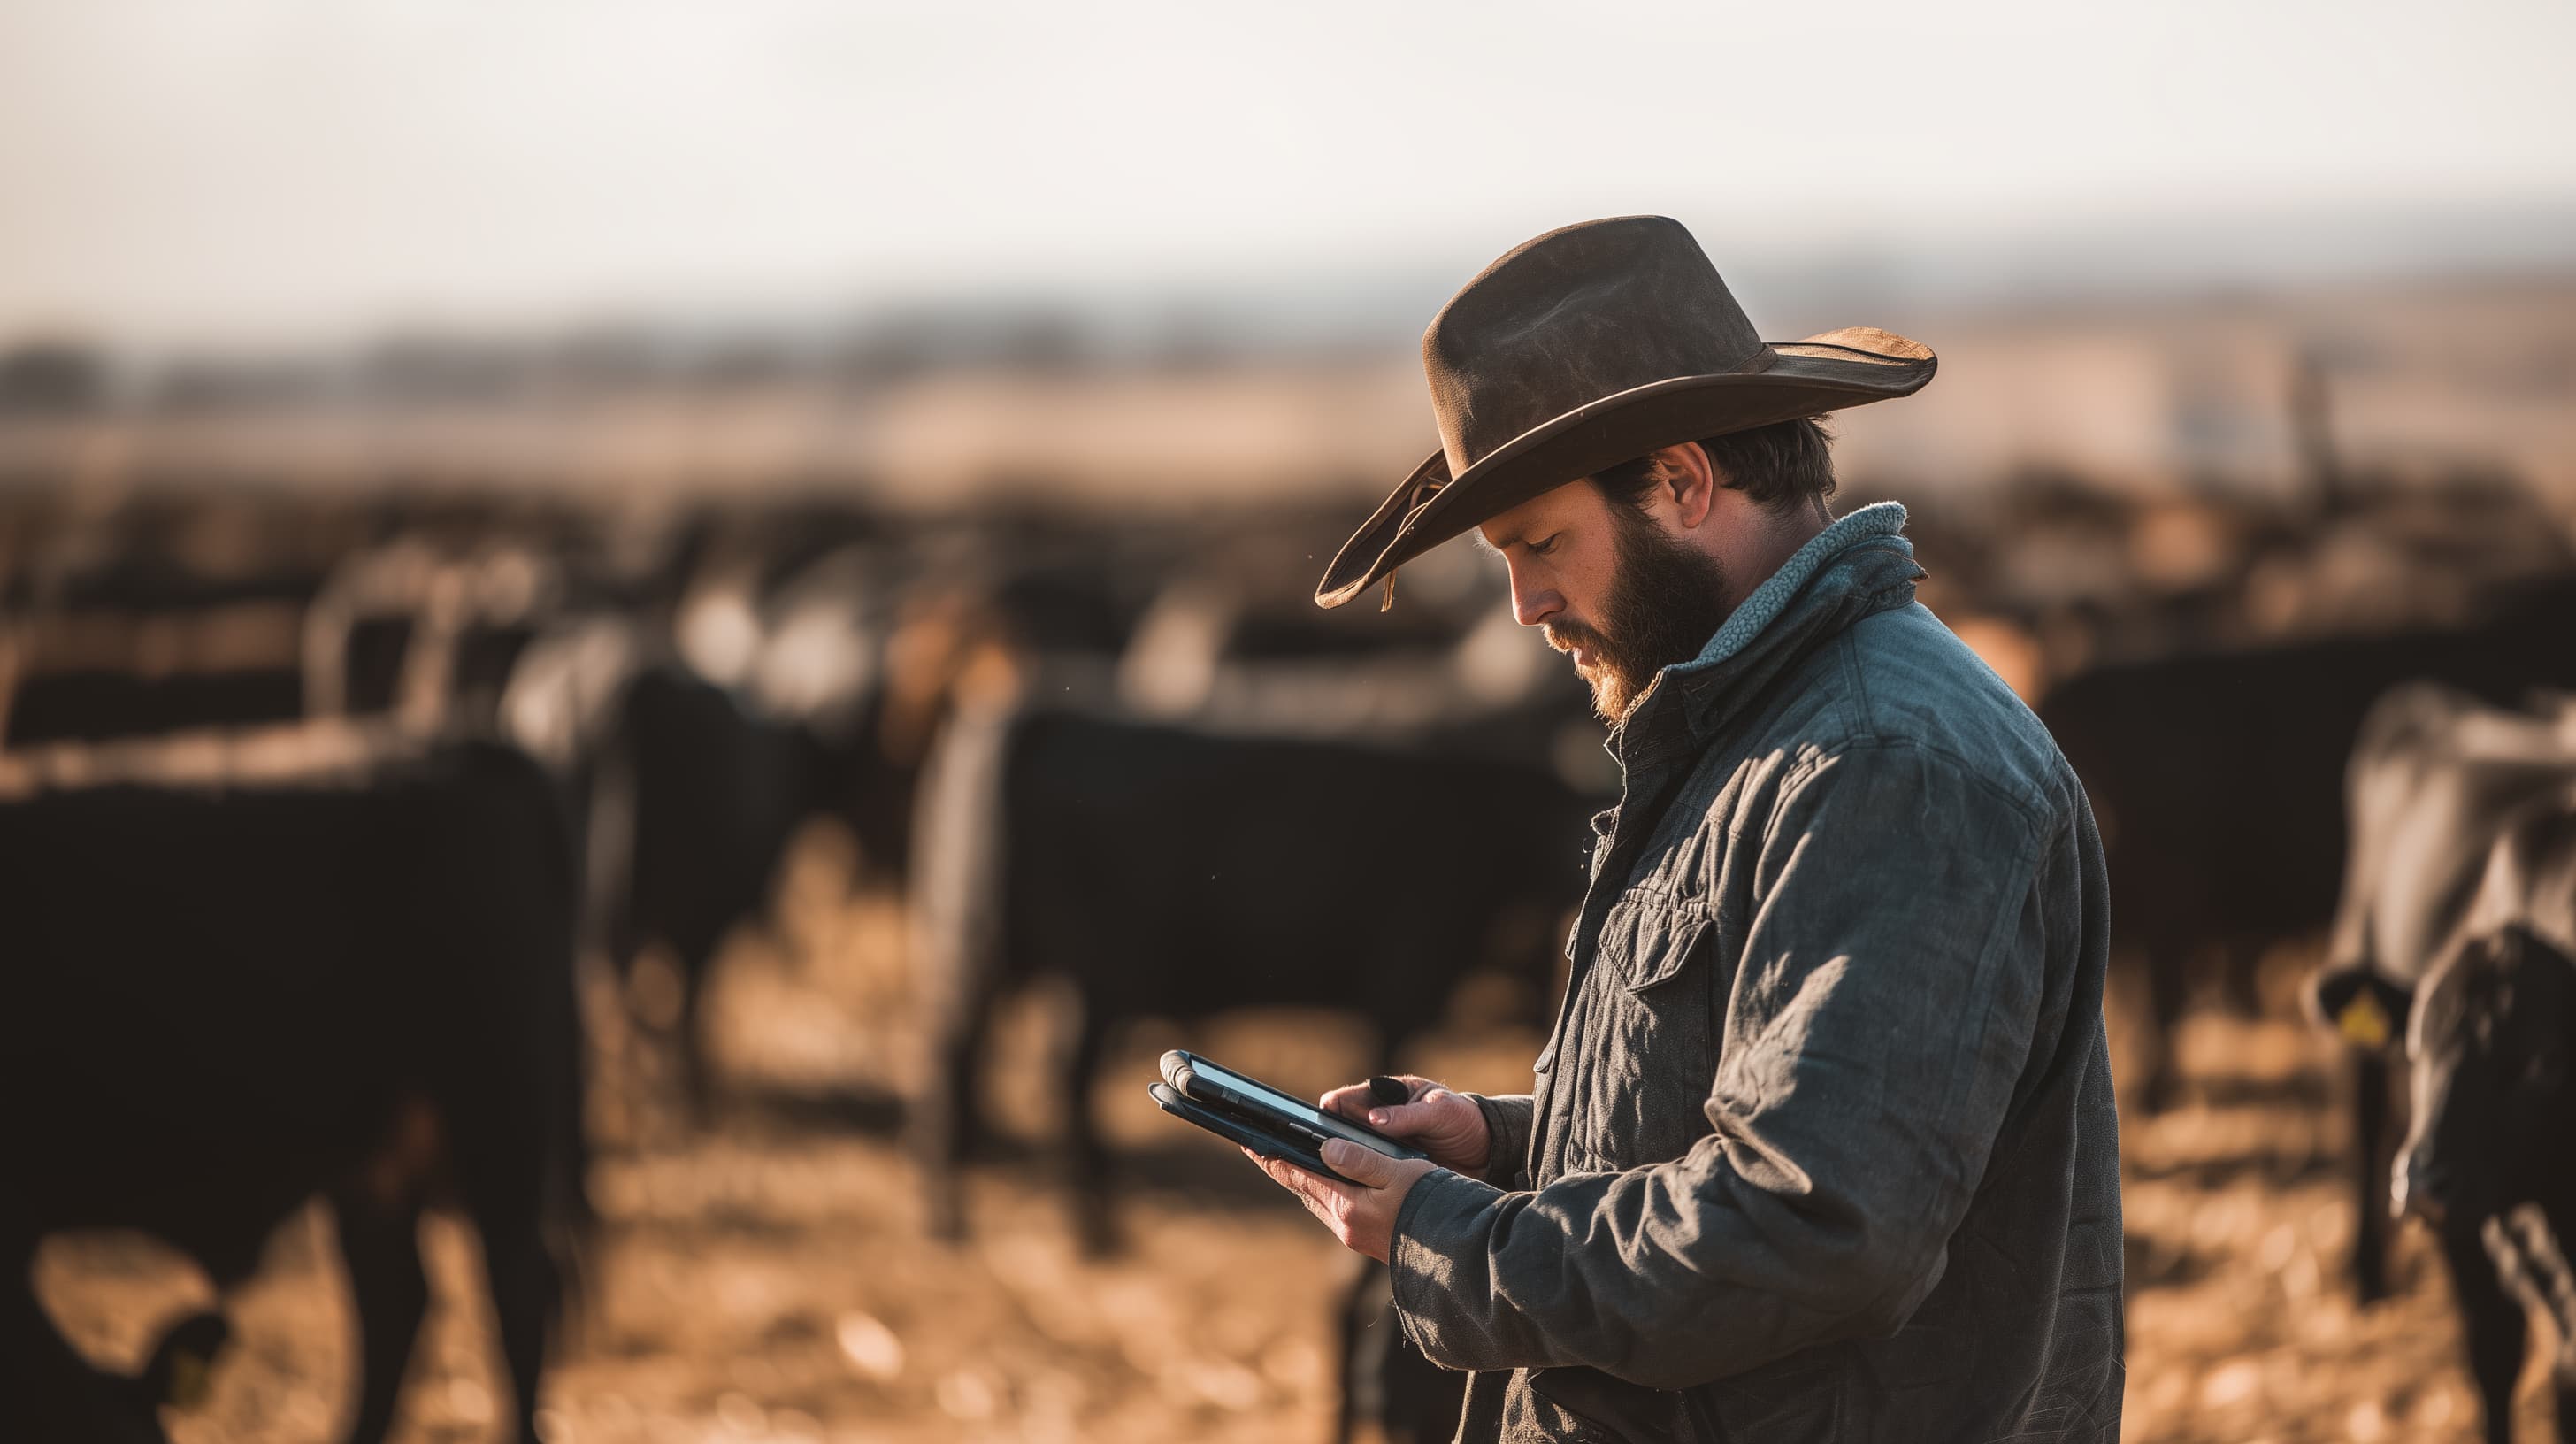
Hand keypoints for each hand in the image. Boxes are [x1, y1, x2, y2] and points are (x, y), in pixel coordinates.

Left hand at [1245, 1140, 1437, 1263]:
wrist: (1461, 1250)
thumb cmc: (1434, 1204)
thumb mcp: (1399, 1173)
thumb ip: (1360, 1161)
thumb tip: (1324, 1149)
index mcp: (1349, 1208)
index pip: (1302, 1177)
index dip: (1275, 1159)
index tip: (1252, 1145)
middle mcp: (1347, 1227)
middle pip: (1305, 1191)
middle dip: (1284, 1170)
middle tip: (1261, 1151)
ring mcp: (1357, 1238)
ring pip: (1319, 1203)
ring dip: (1303, 1183)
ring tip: (1288, 1165)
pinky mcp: (1370, 1242)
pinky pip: (1335, 1212)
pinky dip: (1324, 1194)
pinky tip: (1328, 1187)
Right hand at [1320, 1074, 1488, 1175]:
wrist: (1486, 1150)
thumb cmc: (1461, 1119)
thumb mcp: (1439, 1111)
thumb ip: (1408, 1115)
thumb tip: (1373, 1120)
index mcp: (1383, 1097)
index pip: (1343, 1101)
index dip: (1328, 1113)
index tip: (1322, 1128)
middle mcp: (1375, 1123)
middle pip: (1337, 1133)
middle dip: (1327, 1146)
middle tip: (1320, 1160)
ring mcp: (1379, 1149)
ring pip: (1347, 1159)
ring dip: (1342, 1168)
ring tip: (1336, 1183)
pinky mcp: (1387, 1172)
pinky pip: (1365, 1179)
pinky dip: (1359, 1185)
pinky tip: (1355, 1197)